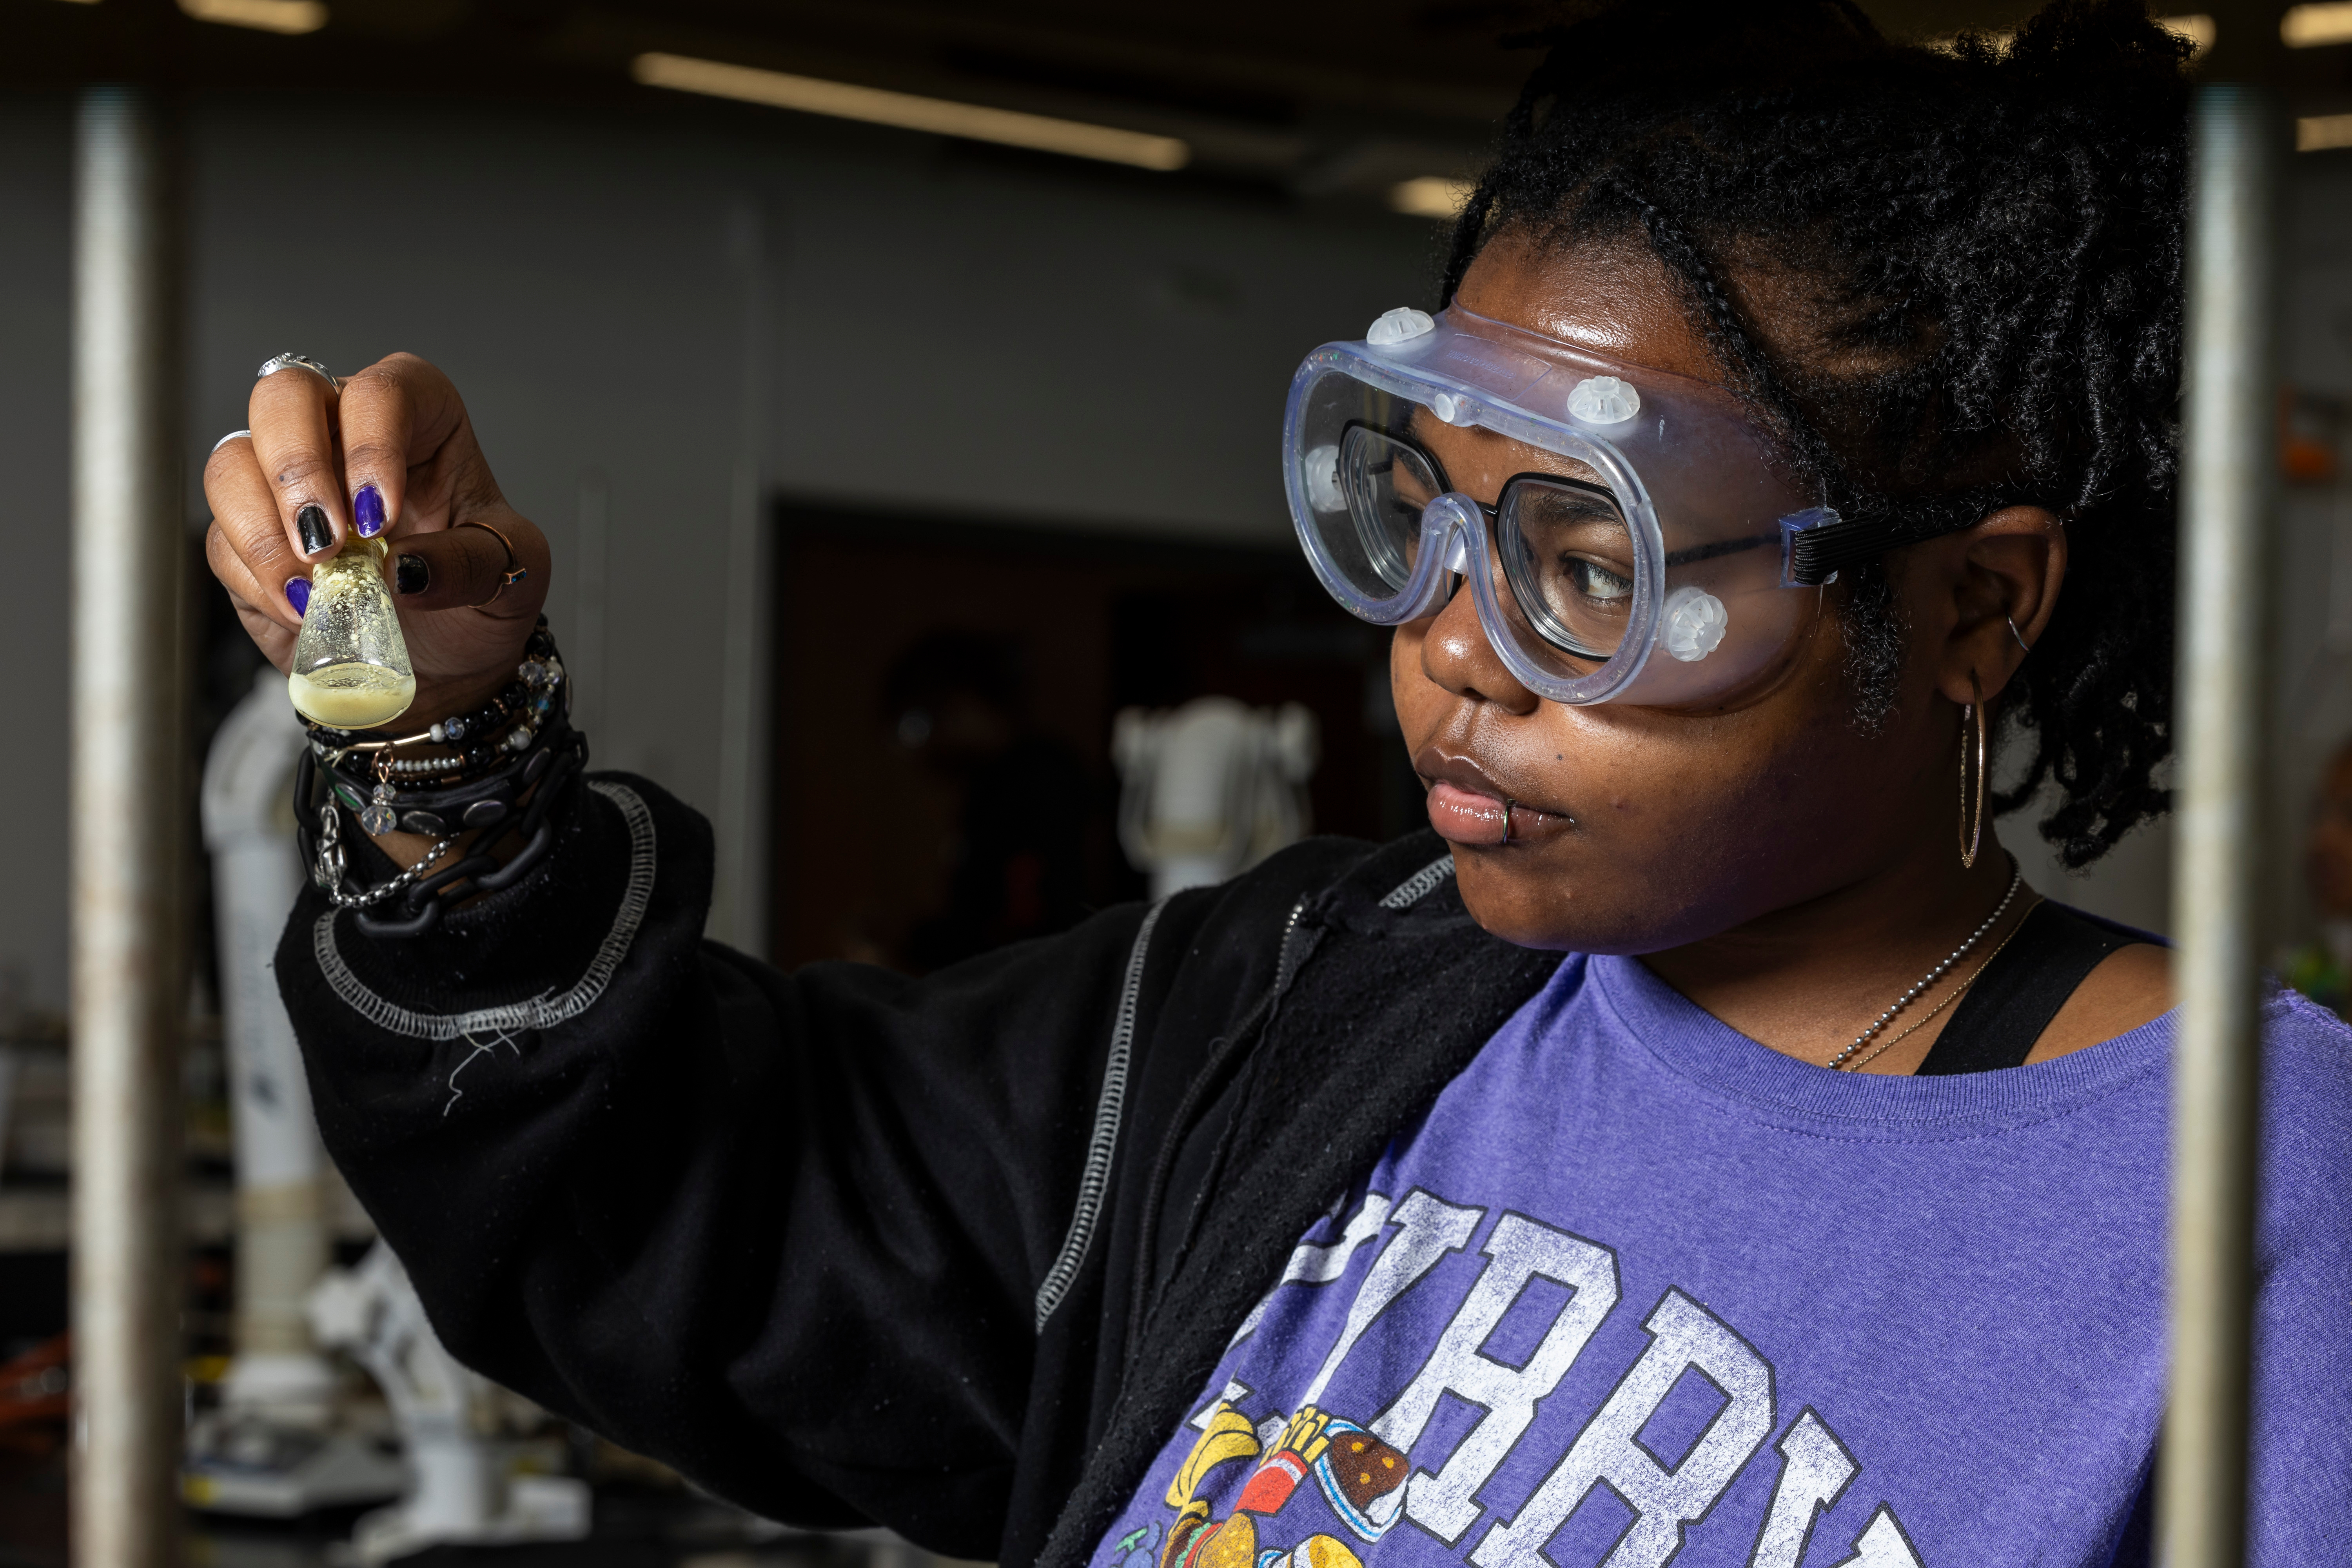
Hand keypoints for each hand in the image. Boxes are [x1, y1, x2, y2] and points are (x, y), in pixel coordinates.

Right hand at [203, 353, 550, 726]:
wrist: (448, 662)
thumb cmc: (481, 597)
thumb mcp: (512, 576)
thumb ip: (469, 564)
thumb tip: (402, 569)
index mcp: (417, 419)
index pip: (381, 391)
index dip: (371, 445)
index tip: (382, 513)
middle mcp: (340, 433)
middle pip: (283, 396)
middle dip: (296, 468)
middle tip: (328, 541)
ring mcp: (285, 482)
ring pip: (232, 463)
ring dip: (264, 529)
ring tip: (314, 588)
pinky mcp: (247, 538)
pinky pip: (222, 539)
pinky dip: (257, 577)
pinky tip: (303, 610)